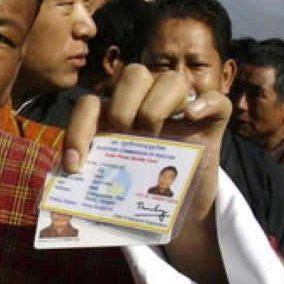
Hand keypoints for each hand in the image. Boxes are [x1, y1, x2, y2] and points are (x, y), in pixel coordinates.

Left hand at [64, 65, 232, 283]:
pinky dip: (204, 103)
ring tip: (155, 137)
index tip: (76, 166)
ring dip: (157, 105)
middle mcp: (148, 101)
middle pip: (134, 74)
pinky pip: (215, 99)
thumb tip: (69, 181)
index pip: (91, 103)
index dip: (78, 130)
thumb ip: (94, 174)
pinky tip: (190, 117)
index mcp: (116, 114)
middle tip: (125, 137)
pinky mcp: (212, 122)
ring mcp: (182, 109)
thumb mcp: (113, 179)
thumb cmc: (139, 190)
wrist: (178, 209)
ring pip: (172, 79)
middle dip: (123, 106)